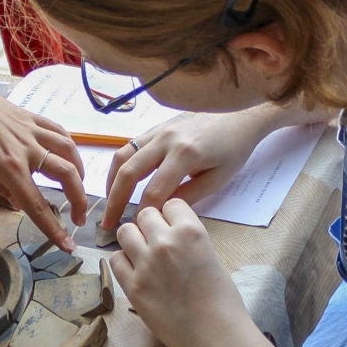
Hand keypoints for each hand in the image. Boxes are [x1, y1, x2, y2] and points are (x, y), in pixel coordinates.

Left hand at [0, 71, 86, 251]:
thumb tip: (19, 202)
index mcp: (7, 166)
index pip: (36, 204)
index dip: (54, 229)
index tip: (68, 246)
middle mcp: (25, 147)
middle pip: (65, 175)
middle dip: (77, 201)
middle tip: (78, 220)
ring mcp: (29, 129)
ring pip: (68, 150)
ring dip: (79, 172)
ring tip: (78, 189)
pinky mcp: (28, 116)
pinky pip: (57, 130)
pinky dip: (69, 146)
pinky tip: (69, 157)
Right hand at [102, 110, 271, 229]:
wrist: (238, 116)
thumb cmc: (234, 149)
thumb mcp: (218, 179)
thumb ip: (189, 196)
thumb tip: (161, 213)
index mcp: (185, 154)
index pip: (154, 191)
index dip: (143, 213)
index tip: (137, 229)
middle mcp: (166, 139)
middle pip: (129, 173)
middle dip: (115, 201)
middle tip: (107, 223)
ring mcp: (158, 130)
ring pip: (122, 156)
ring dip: (110, 182)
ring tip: (108, 203)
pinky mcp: (155, 127)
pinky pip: (129, 146)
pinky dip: (119, 166)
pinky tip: (118, 182)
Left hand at [110, 199, 254, 346]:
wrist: (217, 337)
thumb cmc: (223, 302)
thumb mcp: (211, 257)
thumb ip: (189, 240)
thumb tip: (170, 232)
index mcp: (191, 232)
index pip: (170, 204)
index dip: (171, 216)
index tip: (173, 229)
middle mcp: (166, 242)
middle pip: (144, 214)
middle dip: (150, 226)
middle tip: (156, 243)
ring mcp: (146, 263)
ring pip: (125, 231)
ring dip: (133, 240)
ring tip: (143, 255)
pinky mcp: (132, 286)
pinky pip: (115, 259)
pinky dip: (123, 262)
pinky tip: (135, 272)